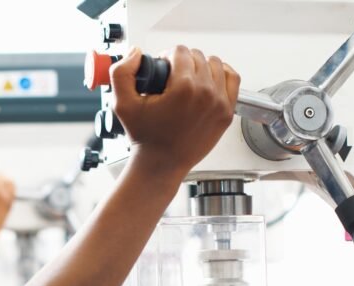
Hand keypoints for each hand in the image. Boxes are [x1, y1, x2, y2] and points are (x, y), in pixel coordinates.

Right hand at [111, 45, 239, 176]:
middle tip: (172, 79)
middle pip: (197, 56)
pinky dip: (221, 74)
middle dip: (182, 63)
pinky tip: (208, 81)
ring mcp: (219, 103)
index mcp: (183, 87)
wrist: (161, 164)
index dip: (167, 57)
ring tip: (188, 81)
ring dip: (201, 67)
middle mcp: (205, 93)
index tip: (163, 70)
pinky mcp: (226, 112)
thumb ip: (121, 72)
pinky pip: (232, 79)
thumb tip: (136, 53)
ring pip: (214, 64)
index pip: (180, 51)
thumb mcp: (122, 104)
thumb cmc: (145, 138)